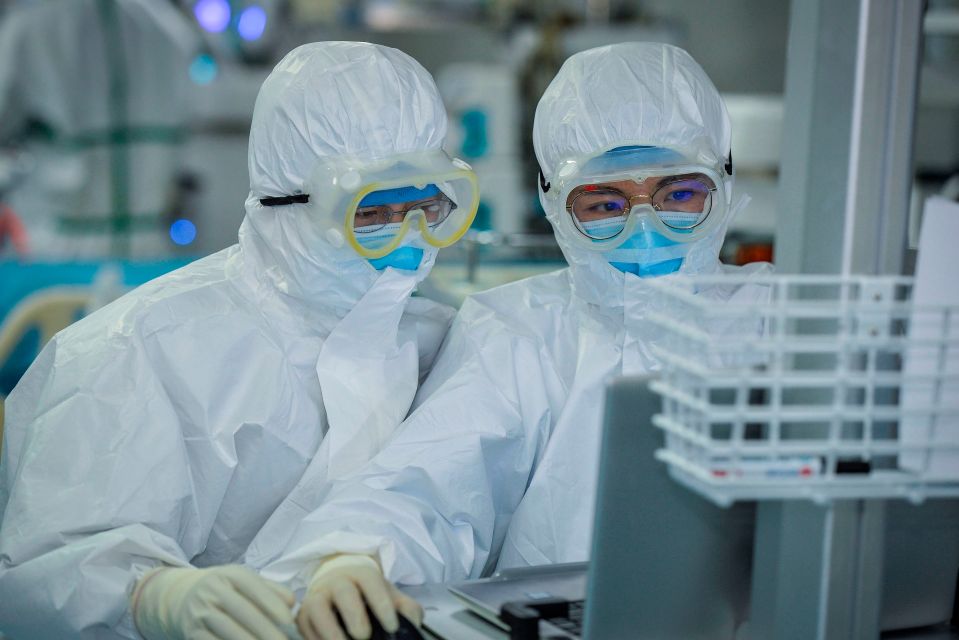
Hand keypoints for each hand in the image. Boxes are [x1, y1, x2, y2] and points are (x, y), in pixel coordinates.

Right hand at [131, 565, 295, 639]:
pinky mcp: (192, 632)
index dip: (272, 604)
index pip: (253, 587)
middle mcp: (213, 590)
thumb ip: (271, 590)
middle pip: (243, 611)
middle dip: (266, 630)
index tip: (289, 621)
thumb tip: (292, 602)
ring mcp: (200, 612)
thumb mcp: (246, 583)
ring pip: (229, 630)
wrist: (184, 597)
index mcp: (231, 574)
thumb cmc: (228, 591)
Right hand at [297, 554, 422, 639]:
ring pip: (316, 606)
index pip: (370, 581)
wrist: (339, 585)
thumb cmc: (369, 595)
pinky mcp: (303, 614)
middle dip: (354, 614)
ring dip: (328, 628)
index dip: (382, 603)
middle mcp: (336, 581)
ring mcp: (317, 596)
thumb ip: (406, 609)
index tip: (392, 626)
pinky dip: (314, 638)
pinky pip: (303, 624)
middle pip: (343, 591)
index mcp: (361, 573)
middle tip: (364, 636)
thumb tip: (411, 623)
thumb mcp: (390, 596)